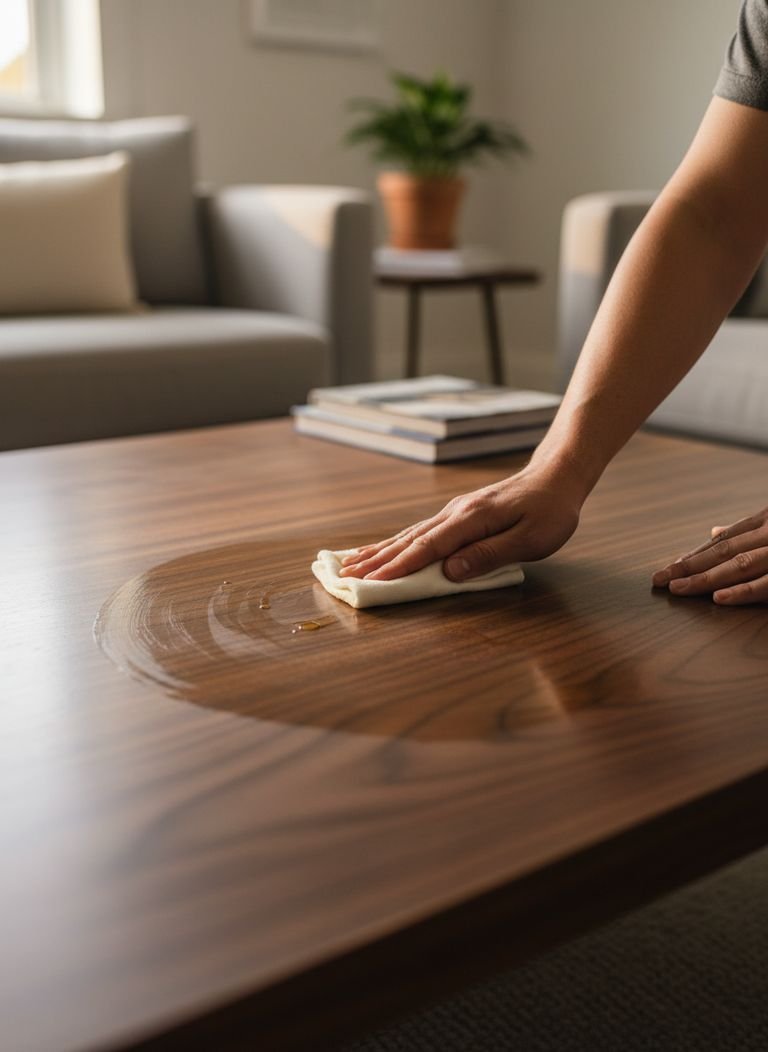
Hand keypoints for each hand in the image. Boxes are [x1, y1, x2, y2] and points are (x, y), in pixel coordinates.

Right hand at [338, 465, 582, 581]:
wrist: (556, 477)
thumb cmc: (550, 512)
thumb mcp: (531, 539)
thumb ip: (490, 555)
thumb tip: (451, 571)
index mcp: (471, 520)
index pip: (428, 548)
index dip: (399, 567)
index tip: (372, 582)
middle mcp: (455, 513)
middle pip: (408, 540)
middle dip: (376, 560)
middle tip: (344, 576)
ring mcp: (453, 512)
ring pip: (408, 534)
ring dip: (378, 551)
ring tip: (349, 563)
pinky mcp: (456, 515)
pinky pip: (418, 531)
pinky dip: (395, 542)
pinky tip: (382, 549)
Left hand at [651, 508, 767, 603]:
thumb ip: (749, 530)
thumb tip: (715, 531)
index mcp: (766, 521)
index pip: (724, 540)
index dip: (695, 555)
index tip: (671, 568)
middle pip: (723, 550)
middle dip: (689, 566)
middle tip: (659, 579)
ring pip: (738, 564)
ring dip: (705, 578)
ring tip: (676, 588)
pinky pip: (766, 585)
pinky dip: (741, 591)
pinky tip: (717, 598)